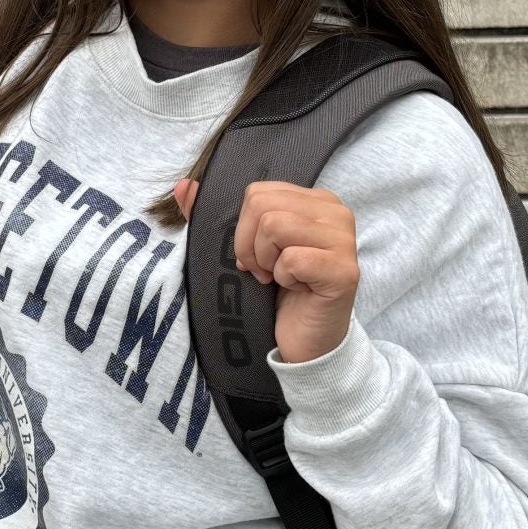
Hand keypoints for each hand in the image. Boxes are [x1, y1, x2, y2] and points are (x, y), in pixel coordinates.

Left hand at [172, 177, 358, 365]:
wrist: (307, 342)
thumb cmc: (279, 293)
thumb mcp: (246, 249)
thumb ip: (213, 216)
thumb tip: (183, 186)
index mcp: (315, 200)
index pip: (258, 193)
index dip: (244, 229)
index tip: (255, 258)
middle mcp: (336, 213)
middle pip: (262, 205)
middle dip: (250, 245)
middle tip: (264, 271)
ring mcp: (344, 240)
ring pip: (274, 226)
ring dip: (266, 262)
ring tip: (279, 279)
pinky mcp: (344, 271)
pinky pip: (292, 259)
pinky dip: (283, 279)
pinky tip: (297, 289)